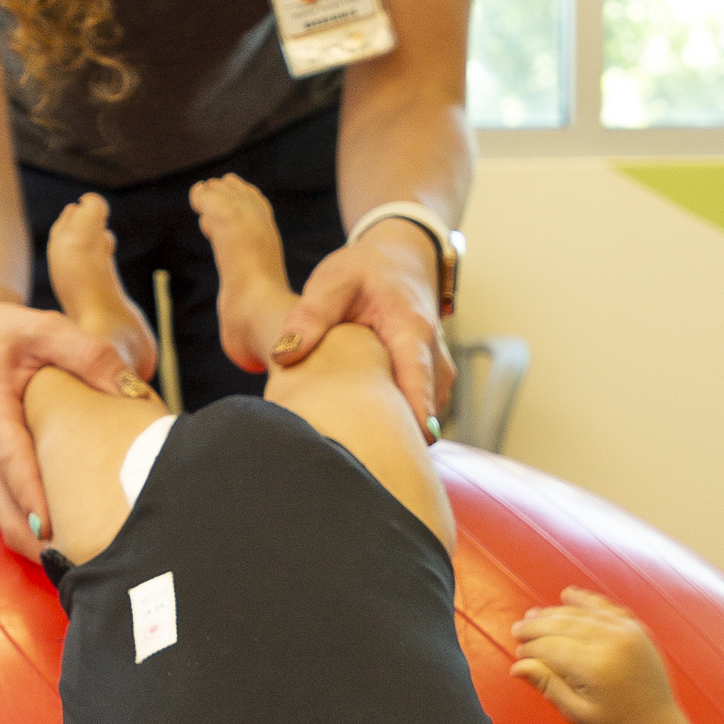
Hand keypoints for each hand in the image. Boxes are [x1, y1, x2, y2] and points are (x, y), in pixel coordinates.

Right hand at [0, 300, 154, 557]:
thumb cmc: (7, 334)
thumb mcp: (49, 329)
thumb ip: (90, 355)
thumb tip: (133, 390)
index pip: (12, 462)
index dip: (32, 498)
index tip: (52, 530)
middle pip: (5, 509)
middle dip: (40, 542)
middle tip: (87, 564)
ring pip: (5, 521)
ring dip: (39, 546)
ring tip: (84, 566)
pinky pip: (8, 515)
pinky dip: (34, 535)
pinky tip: (72, 547)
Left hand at [265, 223, 454, 437]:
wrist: (403, 261)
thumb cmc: (366, 271)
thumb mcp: (332, 282)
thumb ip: (309, 315)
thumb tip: (285, 355)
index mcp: (411, 331)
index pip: (418, 381)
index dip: (414, 416)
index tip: (404, 448)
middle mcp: (434, 357)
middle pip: (425, 412)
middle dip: (397, 437)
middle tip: (356, 462)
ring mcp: (438, 373)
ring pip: (426, 417)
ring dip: (397, 432)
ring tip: (356, 448)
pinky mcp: (432, 383)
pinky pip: (421, 414)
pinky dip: (397, 423)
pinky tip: (364, 430)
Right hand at [511, 590, 682, 723]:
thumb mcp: (575, 711)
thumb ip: (546, 684)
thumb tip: (517, 667)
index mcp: (596, 667)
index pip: (552, 647)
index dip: (531, 648)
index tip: (518, 653)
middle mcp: (614, 643)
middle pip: (564, 624)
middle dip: (537, 626)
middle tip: (517, 629)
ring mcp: (629, 633)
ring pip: (583, 613)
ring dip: (557, 612)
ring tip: (535, 615)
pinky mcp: (637, 630)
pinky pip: (607, 608)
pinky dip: (587, 601)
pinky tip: (569, 596)